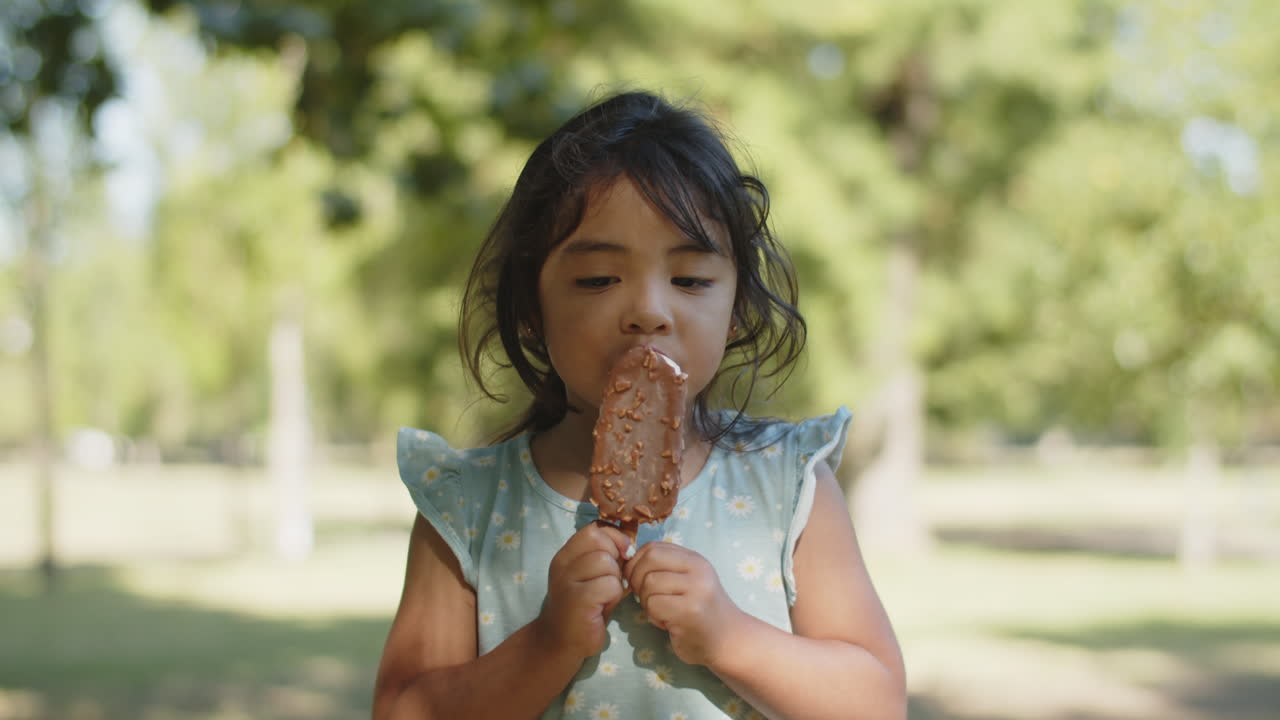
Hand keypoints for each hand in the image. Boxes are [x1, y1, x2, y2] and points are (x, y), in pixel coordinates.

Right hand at [536, 521, 631, 659]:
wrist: (560, 641)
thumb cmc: (584, 607)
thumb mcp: (591, 575)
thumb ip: (605, 555)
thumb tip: (629, 541)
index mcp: (566, 554)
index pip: (594, 528)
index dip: (614, 538)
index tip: (621, 556)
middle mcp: (562, 563)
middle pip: (600, 540)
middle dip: (615, 558)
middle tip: (611, 579)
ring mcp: (567, 580)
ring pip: (606, 563)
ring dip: (615, 580)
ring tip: (605, 595)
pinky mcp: (577, 600)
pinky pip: (610, 585)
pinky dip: (614, 596)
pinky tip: (603, 606)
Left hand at [624, 541, 746, 666]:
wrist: (729, 641)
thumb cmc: (701, 612)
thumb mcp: (688, 581)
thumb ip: (665, 568)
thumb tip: (627, 561)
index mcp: (695, 559)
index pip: (653, 547)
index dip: (636, 563)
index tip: (637, 580)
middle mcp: (697, 570)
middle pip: (649, 561)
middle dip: (636, 580)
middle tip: (643, 597)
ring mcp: (695, 589)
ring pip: (649, 584)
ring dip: (646, 602)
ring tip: (661, 612)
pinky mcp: (690, 611)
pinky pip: (654, 605)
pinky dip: (654, 616)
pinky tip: (667, 623)